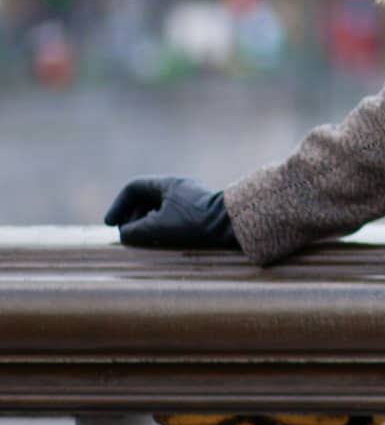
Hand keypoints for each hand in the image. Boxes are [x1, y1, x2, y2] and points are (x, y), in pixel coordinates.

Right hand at [104, 175, 241, 250]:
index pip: (134, 187)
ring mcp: (193, 196)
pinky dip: (163, 225)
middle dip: (132, 215)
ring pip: (160, 206)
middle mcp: (180, 186)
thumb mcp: (156, 229)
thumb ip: (133, 231)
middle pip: (146, 196)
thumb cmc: (194, 224)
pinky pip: (174, 214)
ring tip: (143, 239)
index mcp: (168, 184)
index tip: (111, 224)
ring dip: (147, 222)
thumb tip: (124, 234)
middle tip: (127, 234)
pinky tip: (163, 240)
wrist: (232, 225)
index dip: (119, 205)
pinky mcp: (202, 209)